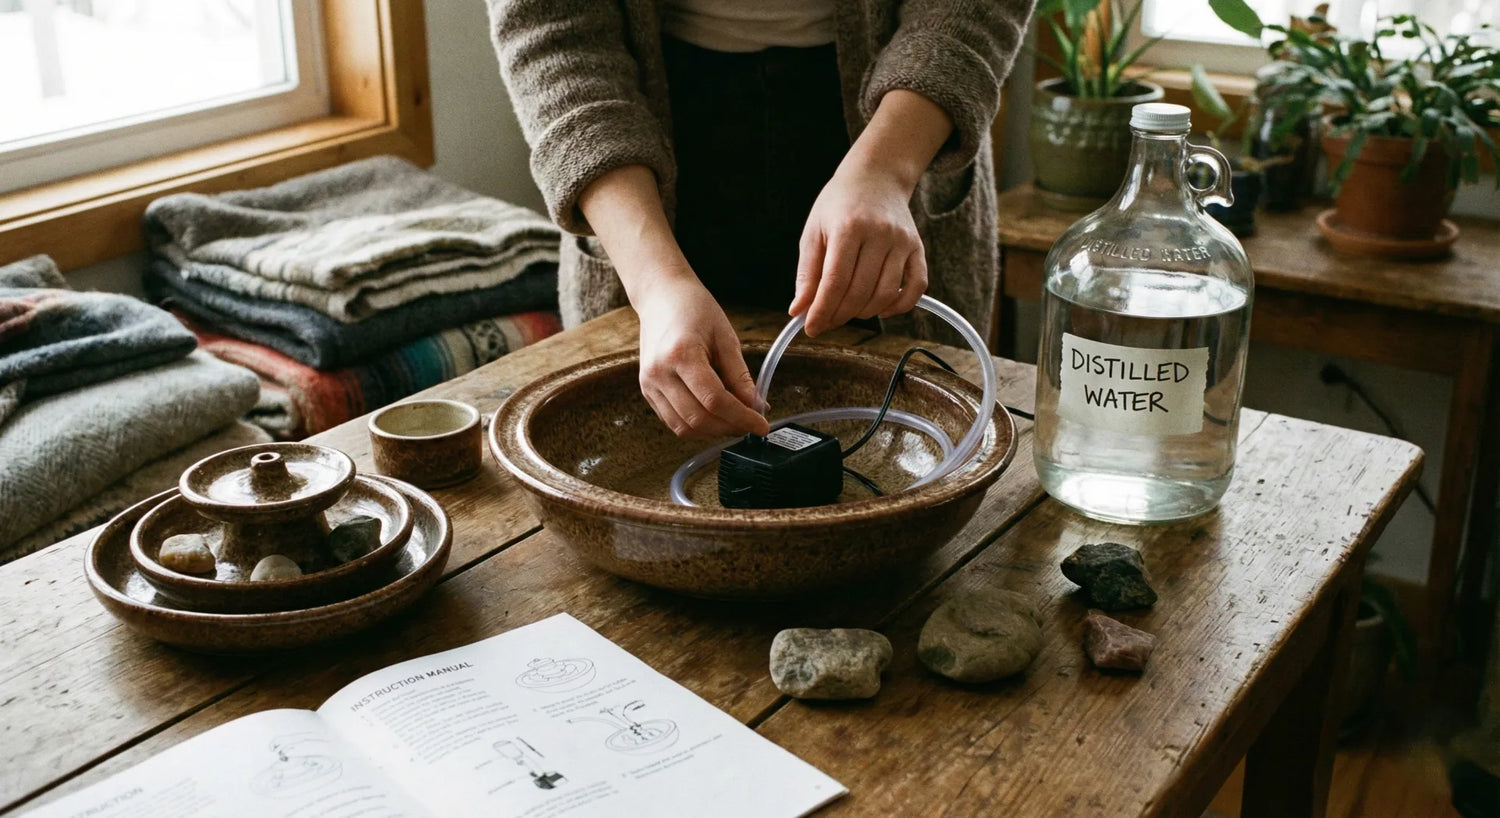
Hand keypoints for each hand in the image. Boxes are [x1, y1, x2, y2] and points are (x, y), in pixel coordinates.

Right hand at [635, 273, 769, 438]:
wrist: (661, 297)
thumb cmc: (694, 309)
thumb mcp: (725, 337)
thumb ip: (740, 375)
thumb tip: (757, 406)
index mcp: (681, 354)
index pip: (715, 400)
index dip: (742, 417)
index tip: (761, 425)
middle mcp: (659, 373)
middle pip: (698, 418)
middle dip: (730, 427)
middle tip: (751, 424)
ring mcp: (649, 384)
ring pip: (684, 427)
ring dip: (713, 431)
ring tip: (734, 421)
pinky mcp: (647, 390)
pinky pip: (673, 421)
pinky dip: (696, 425)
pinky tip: (714, 416)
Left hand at [790, 162, 928, 336]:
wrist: (876, 177)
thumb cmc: (839, 205)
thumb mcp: (814, 232)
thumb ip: (807, 273)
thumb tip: (799, 311)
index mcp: (848, 227)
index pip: (835, 282)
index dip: (822, 310)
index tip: (811, 328)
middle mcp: (880, 234)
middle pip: (860, 292)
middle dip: (839, 315)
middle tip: (826, 321)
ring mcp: (903, 241)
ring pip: (886, 295)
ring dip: (865, 313)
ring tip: (848, 310)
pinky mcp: (918, 248)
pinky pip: (916, 287)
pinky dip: (900, 306)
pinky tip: (881, 308)